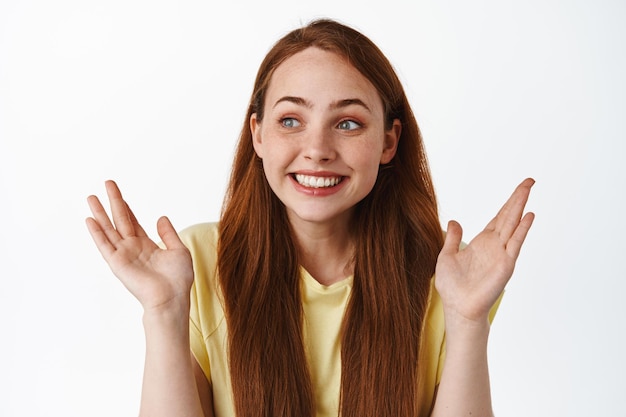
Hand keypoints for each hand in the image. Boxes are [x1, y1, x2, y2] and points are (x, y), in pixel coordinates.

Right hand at [86, 180, 193, 313]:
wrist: (171, 298)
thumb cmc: (178, 280)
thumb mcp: (178, 251)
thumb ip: (168, 234)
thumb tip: (161, 217)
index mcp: (147, 246)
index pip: (133, 223)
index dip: (126, 209)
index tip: (120, 196)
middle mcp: (133, 249)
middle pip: (120, 220)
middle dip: (113, 202)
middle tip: (107, 183)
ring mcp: (124, 255)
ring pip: (109, 229)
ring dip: (100, 213)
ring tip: (91, 197)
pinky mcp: (117, 263)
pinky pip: (105, 245)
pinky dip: (97, 232)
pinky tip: (90, 219)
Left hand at [435, 178, 534, 325]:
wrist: (458, 307)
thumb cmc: (452, 286)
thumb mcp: (447, 256)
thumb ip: (452, 238)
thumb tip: (454, 221)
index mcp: (482, 242)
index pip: (499, 218)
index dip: (508, 203)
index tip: (519, 188)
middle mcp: (495, 246)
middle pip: (509, 216)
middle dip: (518, 198)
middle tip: (530, 180)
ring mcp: (502, 254)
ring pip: (513, 224)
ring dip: (520, 206)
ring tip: (528, 189)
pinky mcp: (505, 264)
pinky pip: (515, 243)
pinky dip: (522, 229)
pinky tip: (528, 216)